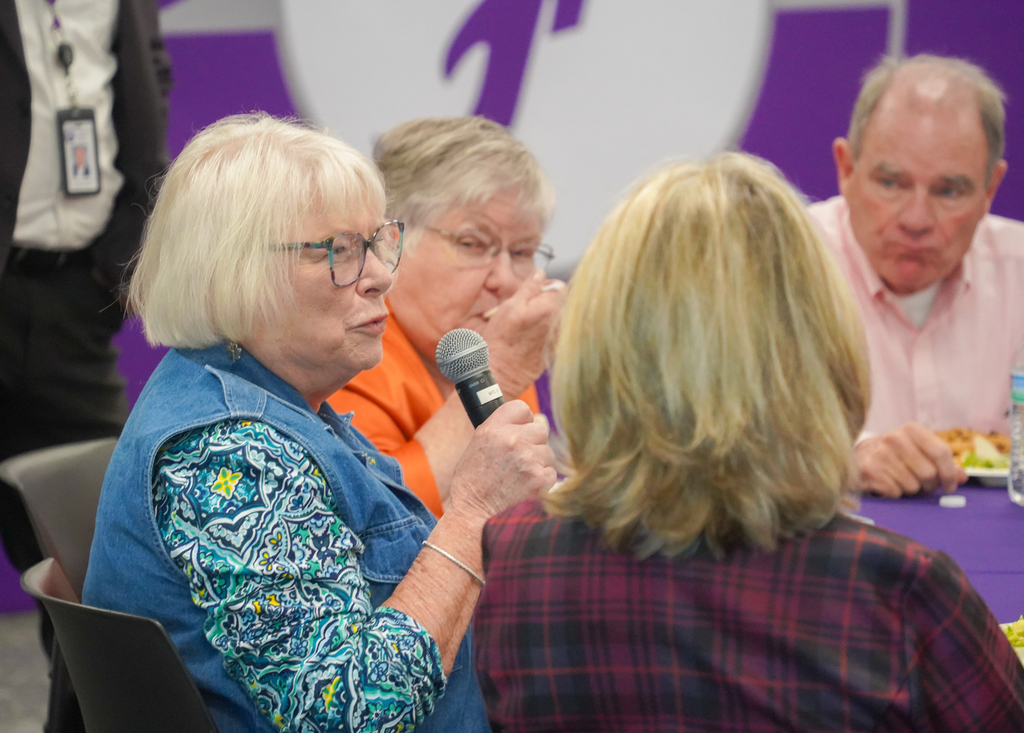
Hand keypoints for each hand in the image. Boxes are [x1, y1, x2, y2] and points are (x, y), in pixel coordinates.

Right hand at [446, 400, 555, 523]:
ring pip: (547, 451)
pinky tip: (525, 485)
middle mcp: (512, 440)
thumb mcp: (478, 443)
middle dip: (533, 442)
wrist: (472, 510)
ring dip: (538, 462)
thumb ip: (502, 428)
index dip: (523, 420)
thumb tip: (534, 419)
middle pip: (540, 429)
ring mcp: (527, 459)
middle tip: (519, 457)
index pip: (522, 408)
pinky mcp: (538, 479)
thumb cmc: (473, 478)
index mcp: (493, 428)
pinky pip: (551, 472)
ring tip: (519, 474)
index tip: (519, 430)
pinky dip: (542, 480)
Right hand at [481, 271, 565, 397]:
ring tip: (528, 326)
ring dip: (547, 317)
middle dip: (547, 302)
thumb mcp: (509, 307)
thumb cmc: (500, 341)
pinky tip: (531, 338)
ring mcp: (560, 338)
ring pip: (559, 318)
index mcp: (550, 308)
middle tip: (526, 310)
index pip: (560, 285)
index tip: (531, 294)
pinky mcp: (557, 351)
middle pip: (561, 302)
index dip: (545, 286)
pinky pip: (557, 333)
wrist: (501, 375)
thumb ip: (528, 288)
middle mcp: (561, 323)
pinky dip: (547, 332)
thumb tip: (540, 273)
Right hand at [853, 422, 966, 496]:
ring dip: (912, 489)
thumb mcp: (920, 451)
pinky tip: (890, 483)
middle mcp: (894, 438)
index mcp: (911, 430)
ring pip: (913, 485)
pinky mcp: (869, 470)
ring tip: (904, 482)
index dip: (949, 473)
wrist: (862, 456)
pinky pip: (896, 492)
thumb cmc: (898, 455)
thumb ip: (943, 463)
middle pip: (928, 473)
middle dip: (930, 485)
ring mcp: (880, 454)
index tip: (950, 486)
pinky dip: (897, 493)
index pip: (941, 452)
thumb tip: (962, 477)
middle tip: (924, 485)